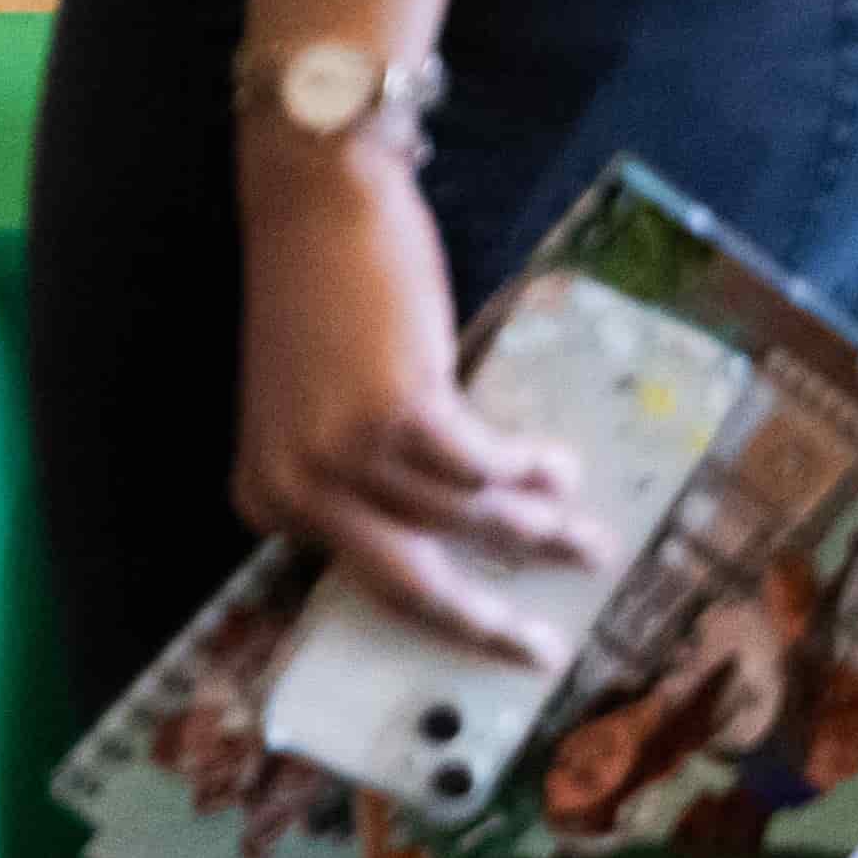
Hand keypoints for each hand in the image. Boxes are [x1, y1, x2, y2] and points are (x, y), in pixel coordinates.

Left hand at [232, 134, 600, 663]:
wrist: (314, 204)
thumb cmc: (319, 300)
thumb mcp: (316, 410)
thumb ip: (359, 482)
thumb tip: (447, 544)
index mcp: (269, 497)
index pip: (366, 581)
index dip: (441, 613)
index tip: (493, 636)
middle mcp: (298, 487)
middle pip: (413, 583)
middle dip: (489, 626)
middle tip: (546, 652)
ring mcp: (346, 453)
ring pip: (468, 520)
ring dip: (540, 530)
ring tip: (588, 538)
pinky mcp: (402, 415)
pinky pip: (488, 469)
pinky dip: (530, 469)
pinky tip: (558, 463)